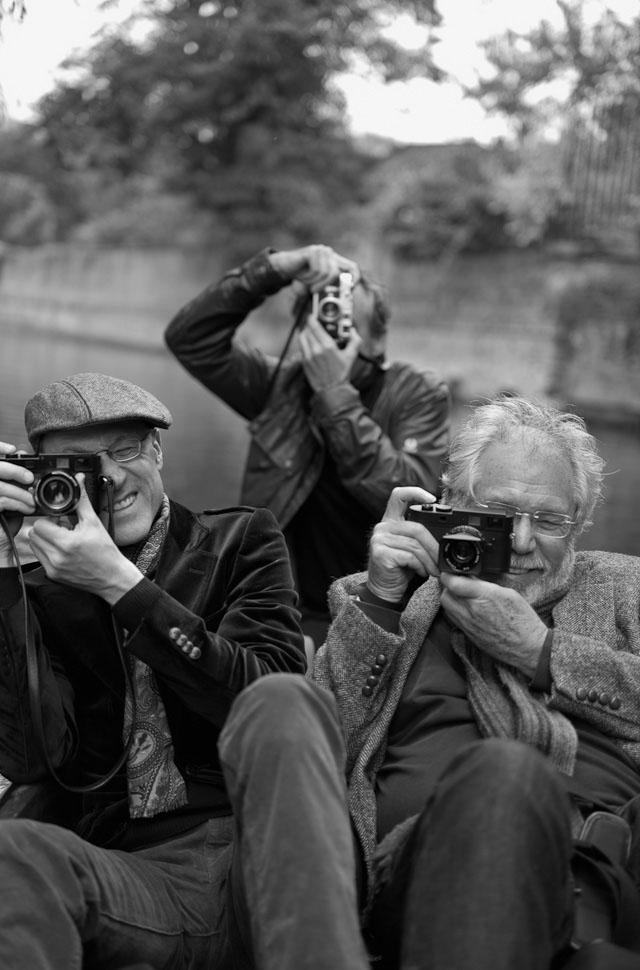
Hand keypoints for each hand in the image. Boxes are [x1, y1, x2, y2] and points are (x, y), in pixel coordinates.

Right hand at [0, 442, 35, 563]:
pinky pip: (1, 501)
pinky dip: (17, 503)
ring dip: (20, 492)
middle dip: (13, 469)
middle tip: (30, 478)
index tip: (13, 449)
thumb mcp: (14, 502)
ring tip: (32, 500)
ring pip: (0, 486)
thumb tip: (32, 478)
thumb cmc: (5, 526)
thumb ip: (19, 489)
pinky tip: (27, 509)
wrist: (0, 547)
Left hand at [25, 475, 142, 604]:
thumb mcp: (94, 523)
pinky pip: (40, 557)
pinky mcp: (53, 574)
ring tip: (63, 538)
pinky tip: (63, 549)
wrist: (112, 577)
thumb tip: (78, 480)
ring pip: (34, 545)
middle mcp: (57, 557)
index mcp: (67, 543)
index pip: (40, 524)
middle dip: (46, 527)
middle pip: (34, 534)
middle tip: (62, 527)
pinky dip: (47, 550)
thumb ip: (81, 500)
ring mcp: (53, 567)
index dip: (50, 518)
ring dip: (45, 538)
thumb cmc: (106, 552)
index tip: (61, 518)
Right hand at [268, 245, 359, 290]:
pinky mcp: (313, 251)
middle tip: (314, 291)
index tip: (350, 290)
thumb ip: (327, 290)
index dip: (354, 279)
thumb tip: (340, 302)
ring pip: (327, 273)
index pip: (352, 268)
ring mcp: (322, 251)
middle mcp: (330, 254)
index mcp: (334, 261)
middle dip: (326, 287)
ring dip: (314, 283)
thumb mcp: (316, 285)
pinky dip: (309, 278)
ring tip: (306, 282)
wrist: (283, 267)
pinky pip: (317, 270)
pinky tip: (302, 277)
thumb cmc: (301, 277)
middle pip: (338, 273)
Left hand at [298, 315, 361, 391]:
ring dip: (305, 332)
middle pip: (307, 329)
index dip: (312, 317)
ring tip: (310, 331)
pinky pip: (301, 347)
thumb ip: (354, 341)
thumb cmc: (342, 374)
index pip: (314, 325)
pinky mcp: (304, 362)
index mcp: (327, 346)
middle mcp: (316, 350)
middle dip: (310, 324)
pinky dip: (304, 342)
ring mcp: (308, 356)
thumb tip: (353, 331)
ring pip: (301, 337)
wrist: (332, 390)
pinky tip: (310, 343)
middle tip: (314, 323)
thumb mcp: (352, 356)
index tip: (314, 315)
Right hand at [367, 486, 438, 601]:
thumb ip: (420, 536)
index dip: (415, 492)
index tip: (432, 499)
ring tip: (434, 570)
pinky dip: (420, 566)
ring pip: (415, 544)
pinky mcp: (381, 553)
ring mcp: (379, 539)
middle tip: (441, 560)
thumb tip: (445, 535)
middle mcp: (383, 527)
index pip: (399, 496)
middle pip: (416, 527)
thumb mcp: (412, 548)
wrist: (385, 591)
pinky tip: (421, 572)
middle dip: (433, 546)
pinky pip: (409, 556)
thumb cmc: (401, 569)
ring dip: (429, 560)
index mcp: (391, 521)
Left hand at [439, 572, 547, 676]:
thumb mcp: (508, 593)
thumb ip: (485, 586)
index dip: (448, 575)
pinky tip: (466, 610)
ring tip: (462, 596)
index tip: (450, 572)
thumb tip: (471, 580)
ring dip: (451, 600)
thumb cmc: (523, 620)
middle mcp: (472, 612)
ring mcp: (469, 626)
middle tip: (457, 584)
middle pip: (445, 596)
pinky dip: (455, 612)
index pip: (453, 584)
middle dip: (448, 588)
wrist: (528, 647)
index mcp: (484, 597)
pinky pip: (454, 620)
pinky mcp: (469, 636)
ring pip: (447, 608)